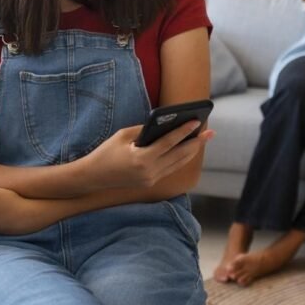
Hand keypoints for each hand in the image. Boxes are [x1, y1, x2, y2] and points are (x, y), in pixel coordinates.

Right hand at [82, 121, 213, 191]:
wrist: (93, 177)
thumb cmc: (106, 152)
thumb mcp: (123, 135)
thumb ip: (145, 130)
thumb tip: (166, 124)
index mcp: (142, 159)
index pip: (169, 143)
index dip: (184, 131)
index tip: (198, 122)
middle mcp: (149, 171)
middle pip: (179, 155)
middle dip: (196, 143)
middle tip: (211, 132)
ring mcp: (151, 179)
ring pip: (178, 164)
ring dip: (191, 151)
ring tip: (203, 139)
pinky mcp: (150, 182)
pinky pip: (171, 169)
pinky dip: (181, 159)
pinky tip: (188, 150)